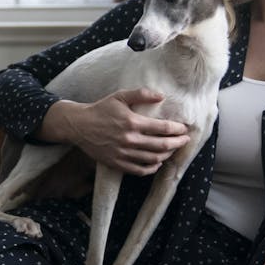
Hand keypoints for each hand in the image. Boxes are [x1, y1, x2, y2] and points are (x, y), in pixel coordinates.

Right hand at [39, 89, 188, 175]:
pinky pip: (139, 170)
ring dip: (167, 155)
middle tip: (185, 140)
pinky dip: (152, 168)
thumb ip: (141, 94)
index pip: (163, 128)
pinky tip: (157, 163)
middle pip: (161, 145)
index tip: (184, 129)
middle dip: (177, 143)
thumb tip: (161, 95)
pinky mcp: (117, 163)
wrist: (79, 125)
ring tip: (172, 150)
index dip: (177, 130)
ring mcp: (123, 153)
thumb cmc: (101, 109)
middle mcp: (129, 139)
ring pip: (153, 159)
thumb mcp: (120, 96)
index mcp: (132, 122)